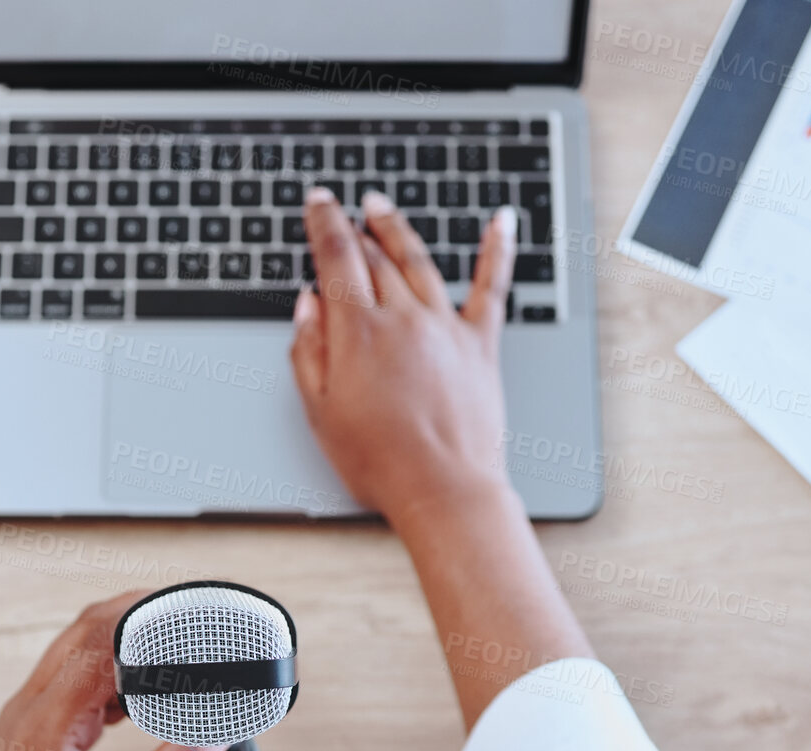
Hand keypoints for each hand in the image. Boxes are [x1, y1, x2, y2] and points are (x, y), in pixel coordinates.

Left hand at [0, 592, 225, 750]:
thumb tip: (210, 739)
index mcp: (46, 726)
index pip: (99, 645)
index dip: (148, 620)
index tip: (191, 616)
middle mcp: (30, 709)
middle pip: (85, 628)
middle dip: (138, 612)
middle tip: (190, 614)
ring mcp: (30, 715)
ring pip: (79, 646)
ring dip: (124, 637)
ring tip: (176, 649)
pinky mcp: (37, 727)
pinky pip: (76, 674)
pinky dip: (112, 667)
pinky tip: (143, 690)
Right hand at [291, 187, 519, 523]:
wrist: (444, 488)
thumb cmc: (378, 461)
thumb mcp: (320, 411)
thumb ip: (308, 351)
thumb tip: (307, 303)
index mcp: (358, 332)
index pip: (335, 258)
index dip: (322, 223)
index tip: (316, 202)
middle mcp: (403, 318)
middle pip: (374, 257)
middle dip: (354, 229)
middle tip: (344, 211)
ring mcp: (445, 328)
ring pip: (418, 261)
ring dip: (397, 229)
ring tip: (381, 209)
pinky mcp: (480, 344)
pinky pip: (491, 287)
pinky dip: (498, 250)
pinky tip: (502, 221)